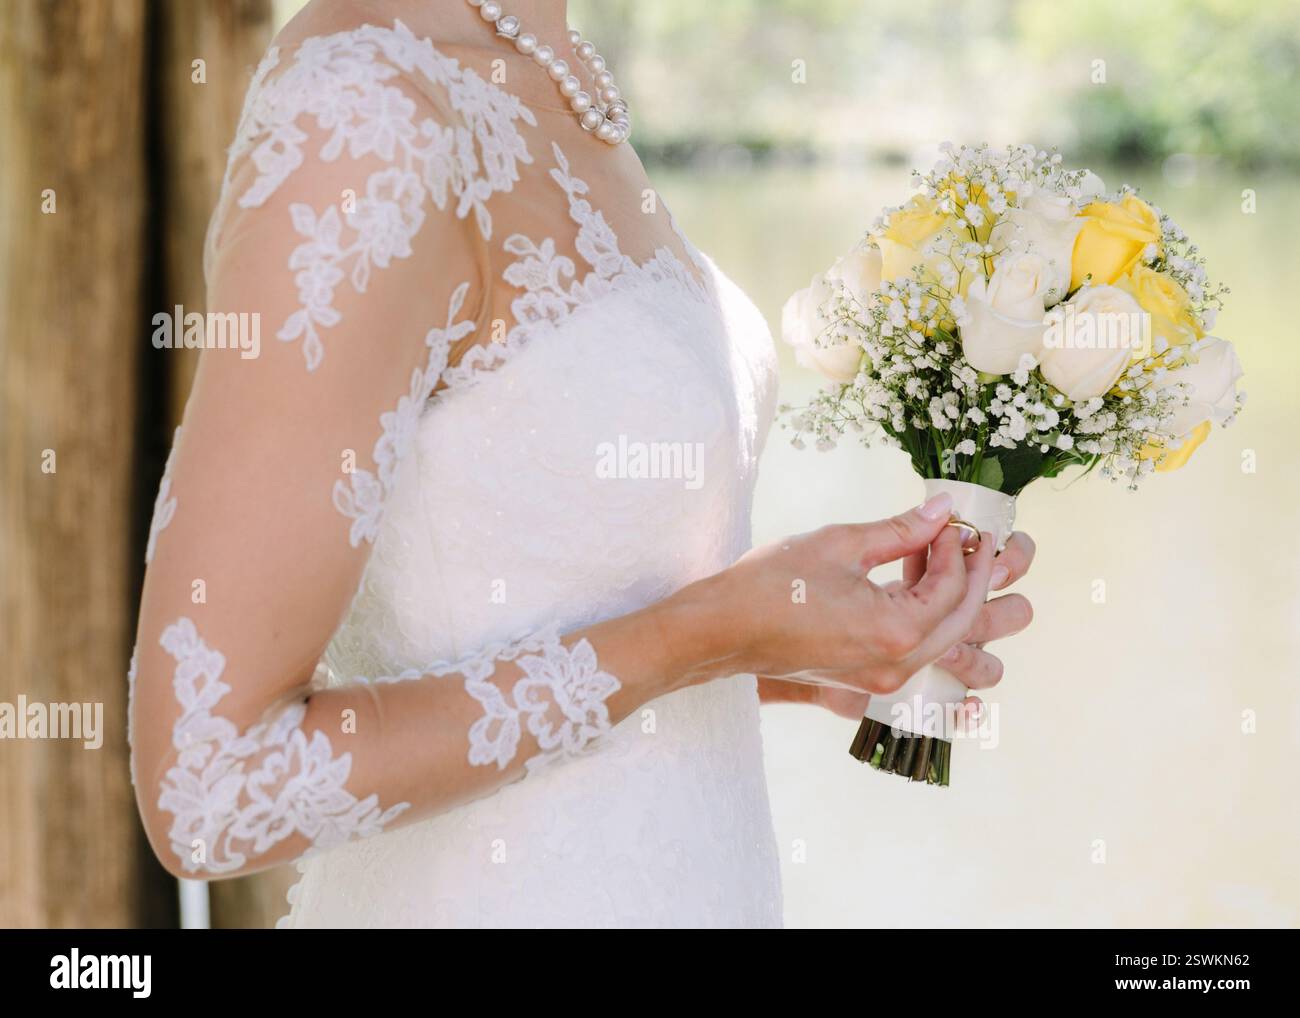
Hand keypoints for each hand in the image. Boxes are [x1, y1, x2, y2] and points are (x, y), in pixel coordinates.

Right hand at [677, 492, 996, 696]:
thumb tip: (943, 510)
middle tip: (968, 540)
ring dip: (951, 600)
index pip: (952, 586)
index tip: (948, 520)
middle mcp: (897, 665)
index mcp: (896, 630)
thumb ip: (902, 529)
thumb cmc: (773, 583)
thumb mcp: (841, 544)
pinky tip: (911, 587)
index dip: (957, 548)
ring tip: (939, 559)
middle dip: (971, 577)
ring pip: (944, 641)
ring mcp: (883, 681)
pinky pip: (917, 653)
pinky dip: (926, 620)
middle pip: (962, 620)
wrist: (724, 629)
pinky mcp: (867, 682)